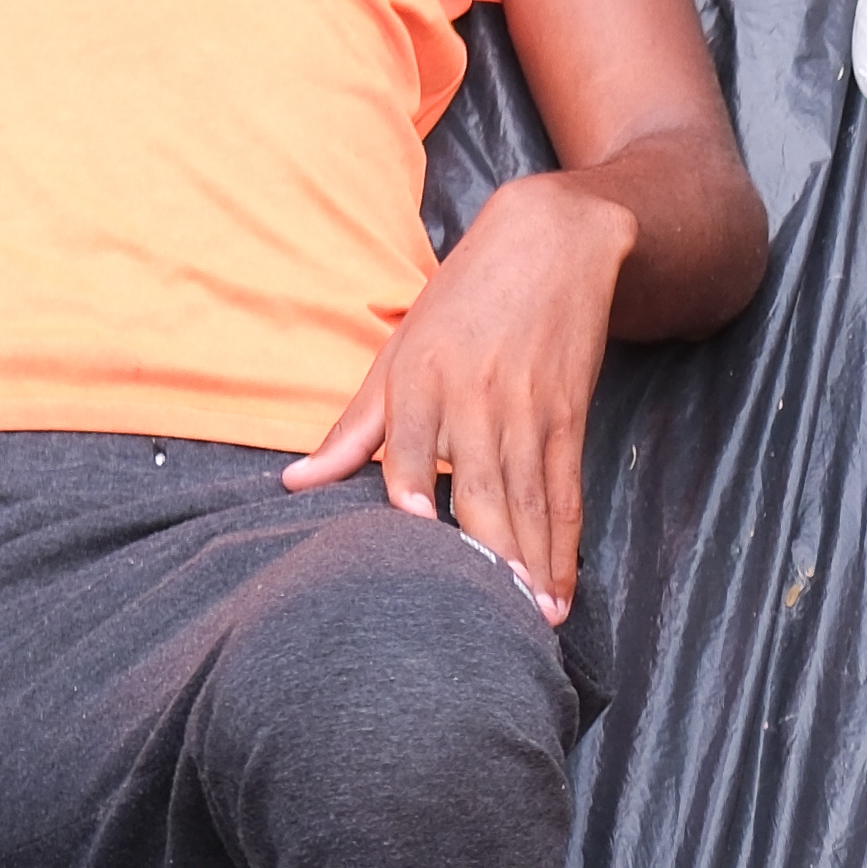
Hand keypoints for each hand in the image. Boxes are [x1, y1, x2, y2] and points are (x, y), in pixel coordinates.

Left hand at [292, 167, 635, 607]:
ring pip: (529, 500)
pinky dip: (565, 543)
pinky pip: (567, 492)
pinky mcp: (570, 417)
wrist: (553, 244)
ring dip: (532, 565)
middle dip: (489, 556)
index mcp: (421, 379)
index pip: (410, 450)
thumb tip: (296, 483)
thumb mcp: (399, 350)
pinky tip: (561, 587)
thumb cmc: (463, 300)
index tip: (417, 546)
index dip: (415, 494)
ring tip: (531, 623)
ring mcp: (530, 410)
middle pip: (481, 488)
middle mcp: (477, 398)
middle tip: (488, 620)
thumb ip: (354, 427)